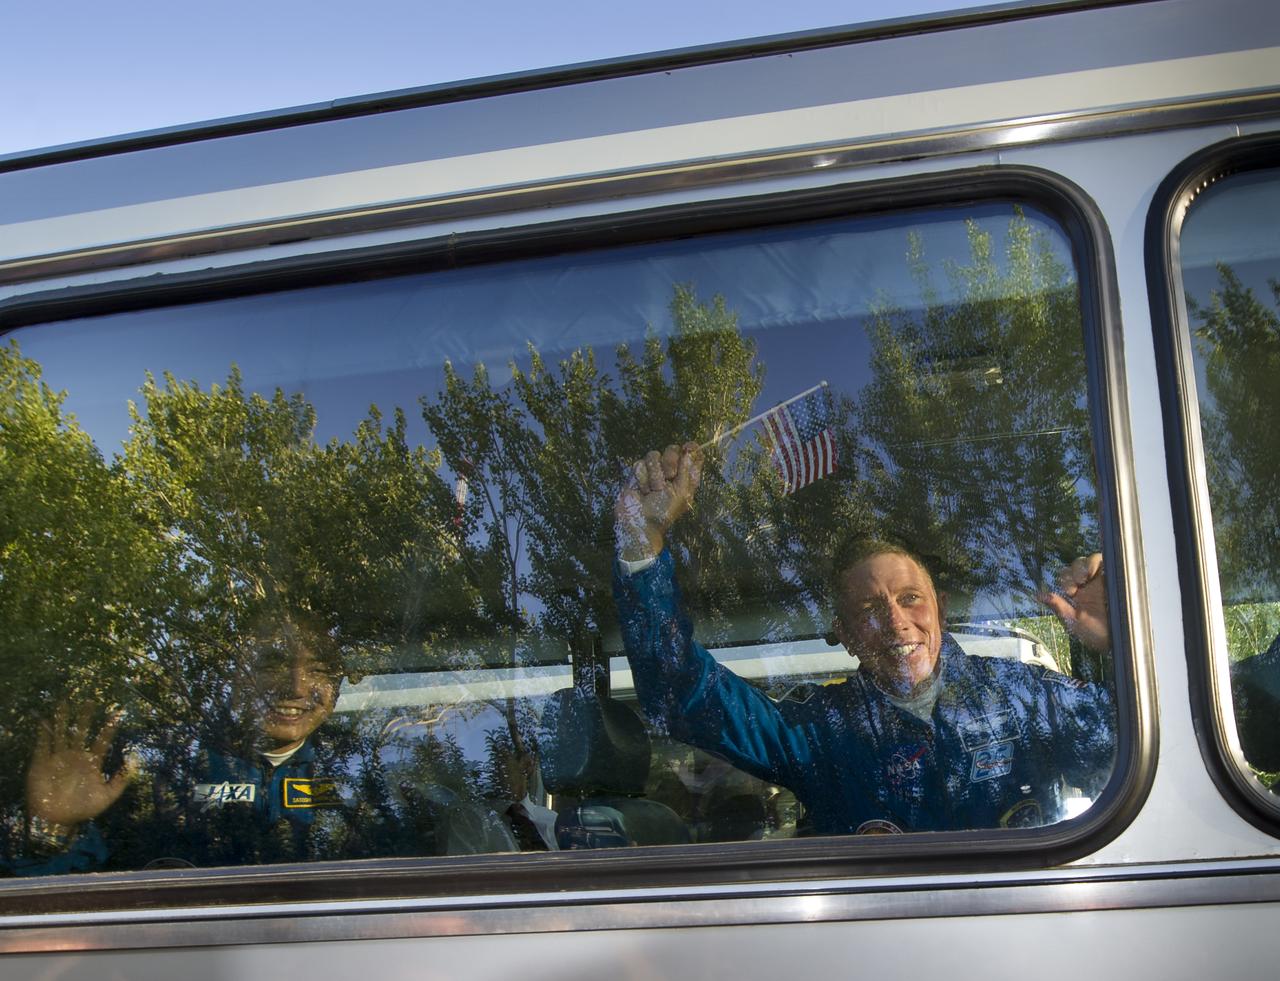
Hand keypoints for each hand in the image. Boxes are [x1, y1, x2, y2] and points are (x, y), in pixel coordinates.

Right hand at [27, 703, 133, 828]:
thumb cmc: (82, 809)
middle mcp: (76, 756)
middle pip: (82, 732)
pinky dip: (42, 733)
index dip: (110, 727)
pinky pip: (42, 745)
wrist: (56, 821)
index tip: (118, 713)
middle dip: (86, 717)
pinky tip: (43, 720)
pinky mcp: (42, 764)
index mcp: (91, 762)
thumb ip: (121, 780)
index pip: (102, 740)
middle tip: (91, 700)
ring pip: (61, 733)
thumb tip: (135, 761)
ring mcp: (58, 758)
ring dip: (62, 719)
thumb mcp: (107, 796)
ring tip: (65, 702)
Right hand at [614, 442, 702, 560]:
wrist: (641, 522)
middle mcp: (671, 471)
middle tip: (670, 475)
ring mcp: (653, 471)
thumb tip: (689, 450)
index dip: (691, 448)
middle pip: (672, 449)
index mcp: (686, 477)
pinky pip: (639, 464)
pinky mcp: (637, 474)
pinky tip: (643, 491)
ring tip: (654, 490)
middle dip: (670, 460)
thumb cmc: (664, 512)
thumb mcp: (682, 493)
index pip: (692, 455)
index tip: (688, 448)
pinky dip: (642, 479)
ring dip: (654, 474)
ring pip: (653, 455)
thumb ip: (686, 470)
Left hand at [1040, 553, 1110, 653]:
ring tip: (1083, 578)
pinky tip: (1092, 573)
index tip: (1070, 592)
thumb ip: (1059, 606)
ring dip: (1082, 566)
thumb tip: (1039, 595)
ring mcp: (1104, 580)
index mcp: (1080, 594)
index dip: (1065, 579)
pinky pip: (1104, 561)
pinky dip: (1094, 562)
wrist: (1121, 637)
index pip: (1067, 575)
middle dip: (1073, 572)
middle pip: (1077, 565)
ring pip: (1090, 560)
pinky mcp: (1116, 577)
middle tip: (1075, 586)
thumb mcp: (1075, 622)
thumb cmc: (1099, 635)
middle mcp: (1091, 585)